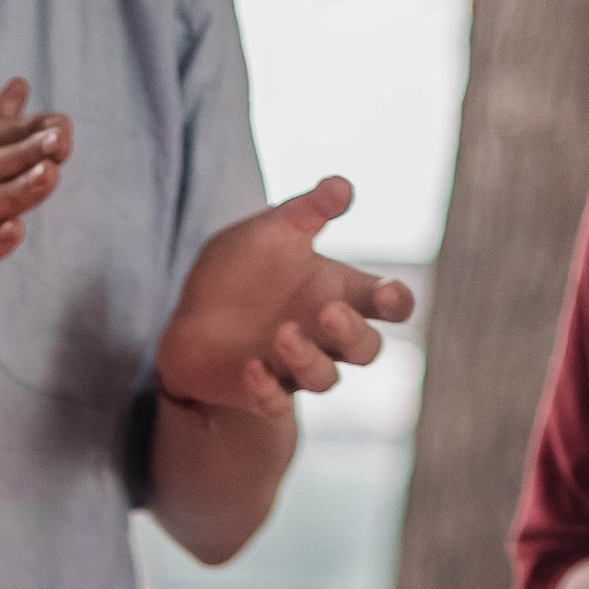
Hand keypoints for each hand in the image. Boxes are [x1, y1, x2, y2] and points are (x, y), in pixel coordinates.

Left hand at [154, 176, 413, 420]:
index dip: (397, 303)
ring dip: (307, 358)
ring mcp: (294, 367)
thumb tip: (342, 185)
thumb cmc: (244, 266)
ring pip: (324, 379)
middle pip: (365, 349)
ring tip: (281, 332)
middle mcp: (325, 337)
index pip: (389, 306)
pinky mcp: (259, 392)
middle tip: (329, 311)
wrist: (191, 309)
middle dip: (353, 333)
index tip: (387, 293)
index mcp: (340, 294)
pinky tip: (251, 367)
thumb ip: (309, 210)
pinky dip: (267, 389)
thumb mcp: (274, 229)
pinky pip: (273, 403)